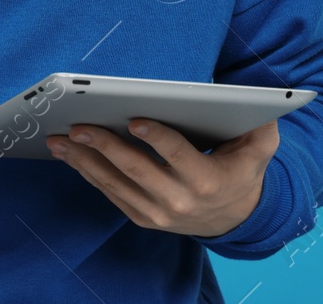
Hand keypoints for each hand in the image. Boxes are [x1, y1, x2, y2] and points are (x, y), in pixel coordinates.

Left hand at [45, 118, 279, 237]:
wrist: (233, 219)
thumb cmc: (240, 172)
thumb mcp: (258, 150)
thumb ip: (261, 127)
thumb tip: (261, 103)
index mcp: (206, 181)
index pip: (178, 156)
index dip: (156, 138)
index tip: (134, 119)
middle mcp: (178, 201)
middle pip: (136, 170)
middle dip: (104, 146)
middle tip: (79, 126)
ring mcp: (157, 213)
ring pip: (115, 184)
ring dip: (84, 160)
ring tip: (61, 139)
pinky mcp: (142, 217)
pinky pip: (110, 193)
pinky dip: (88, 173)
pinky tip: (70, 154)